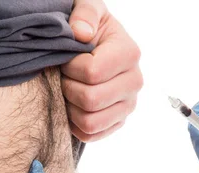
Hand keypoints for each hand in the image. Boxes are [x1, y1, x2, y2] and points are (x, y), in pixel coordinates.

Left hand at [63, 0, 142, 141]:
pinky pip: (90, 135)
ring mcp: (127, 106)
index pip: (92, 73)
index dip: (70, 68)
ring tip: (68, 90)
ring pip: (90, 122)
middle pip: (91, 100)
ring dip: (70, 108)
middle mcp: (135, 82)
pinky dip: (74, 124)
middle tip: (64, 77)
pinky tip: (72, 105)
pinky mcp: (117, 122)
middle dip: (68, 88)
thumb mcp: (87, 8)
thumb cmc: (87, 27)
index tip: (66, 59)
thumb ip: (84, 13)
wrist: (91, 47)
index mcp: (129, 54)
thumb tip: (81, 34)